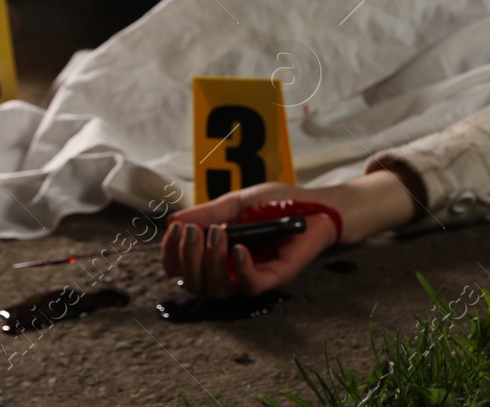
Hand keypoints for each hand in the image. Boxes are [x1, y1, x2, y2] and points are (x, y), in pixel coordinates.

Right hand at [160, 170, 421, 297]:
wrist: (318, 204)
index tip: (174, 231)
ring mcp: (250, 275)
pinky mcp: (274, 277)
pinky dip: (240, 271)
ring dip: (210, 262)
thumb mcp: (238, 201)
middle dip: (188, 258)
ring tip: (217, 234)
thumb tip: (172, 222)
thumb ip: (208, 212)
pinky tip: (238, 250)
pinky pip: (250, 286)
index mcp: (216, 252)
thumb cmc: (279, 203)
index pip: (181, 266)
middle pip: (193, 282)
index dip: (172, 253)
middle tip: (194, 233)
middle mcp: (228, 269)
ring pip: (216, 288)